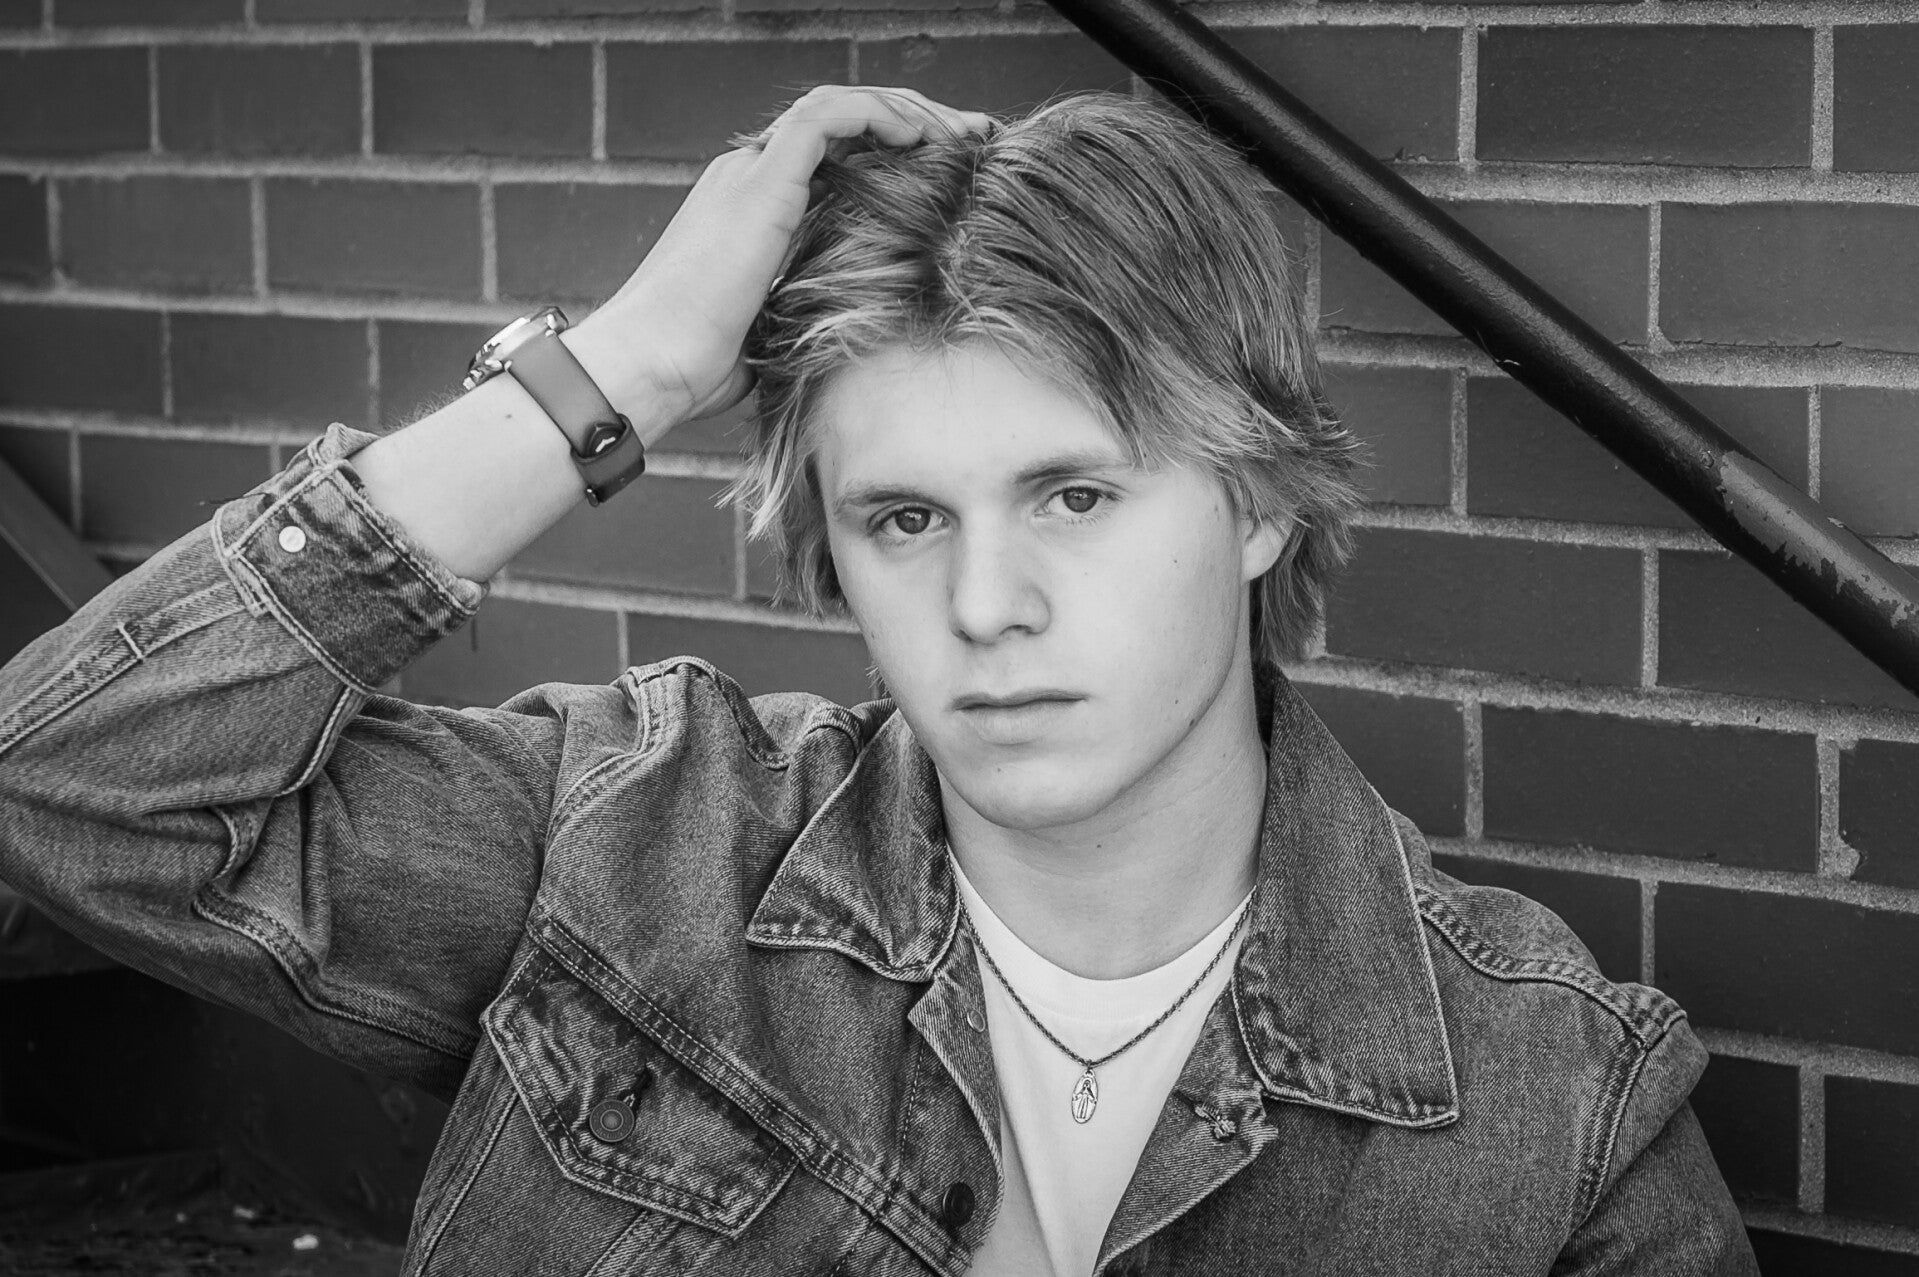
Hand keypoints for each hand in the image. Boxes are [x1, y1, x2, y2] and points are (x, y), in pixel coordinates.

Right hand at [566, 85, 992, 440]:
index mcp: (753, 210)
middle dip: (915, 121)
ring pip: (839, 105)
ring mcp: (751, 173)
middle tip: (975, 141)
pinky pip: (826, 115)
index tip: (953, 174)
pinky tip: (920, 137)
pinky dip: (878, 114)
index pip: (833, 156)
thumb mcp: (771, 336)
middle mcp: (749, 178)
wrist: (649, 365)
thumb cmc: (698, 369)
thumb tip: (852, 344)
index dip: (894, 154)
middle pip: (844, 122)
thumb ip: (807, 319)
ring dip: (906, 109)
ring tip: (960, 135)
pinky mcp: (761, 179)